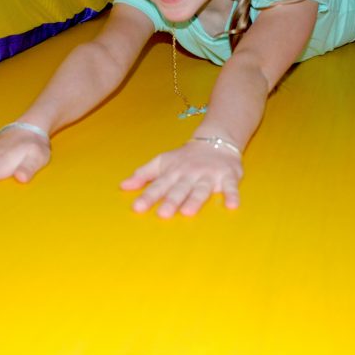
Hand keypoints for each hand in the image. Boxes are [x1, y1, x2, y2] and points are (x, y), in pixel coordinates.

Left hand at [120, 140, 242, 217]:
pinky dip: (232, 195)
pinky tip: (232, 206)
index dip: (147, 196)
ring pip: (201, 189)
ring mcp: (209, 175)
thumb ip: (143, 175)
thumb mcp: (162, 162)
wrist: (215, 140)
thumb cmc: (185, 157)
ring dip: (195, 200)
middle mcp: (189, 174)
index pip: (158, 186)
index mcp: (172, 172)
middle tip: (162, 214)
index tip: (137, 208)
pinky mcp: (228, 176)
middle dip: (171, 201)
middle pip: (179, 189)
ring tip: (188, 212)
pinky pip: (231, 187)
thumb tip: (122, 186)